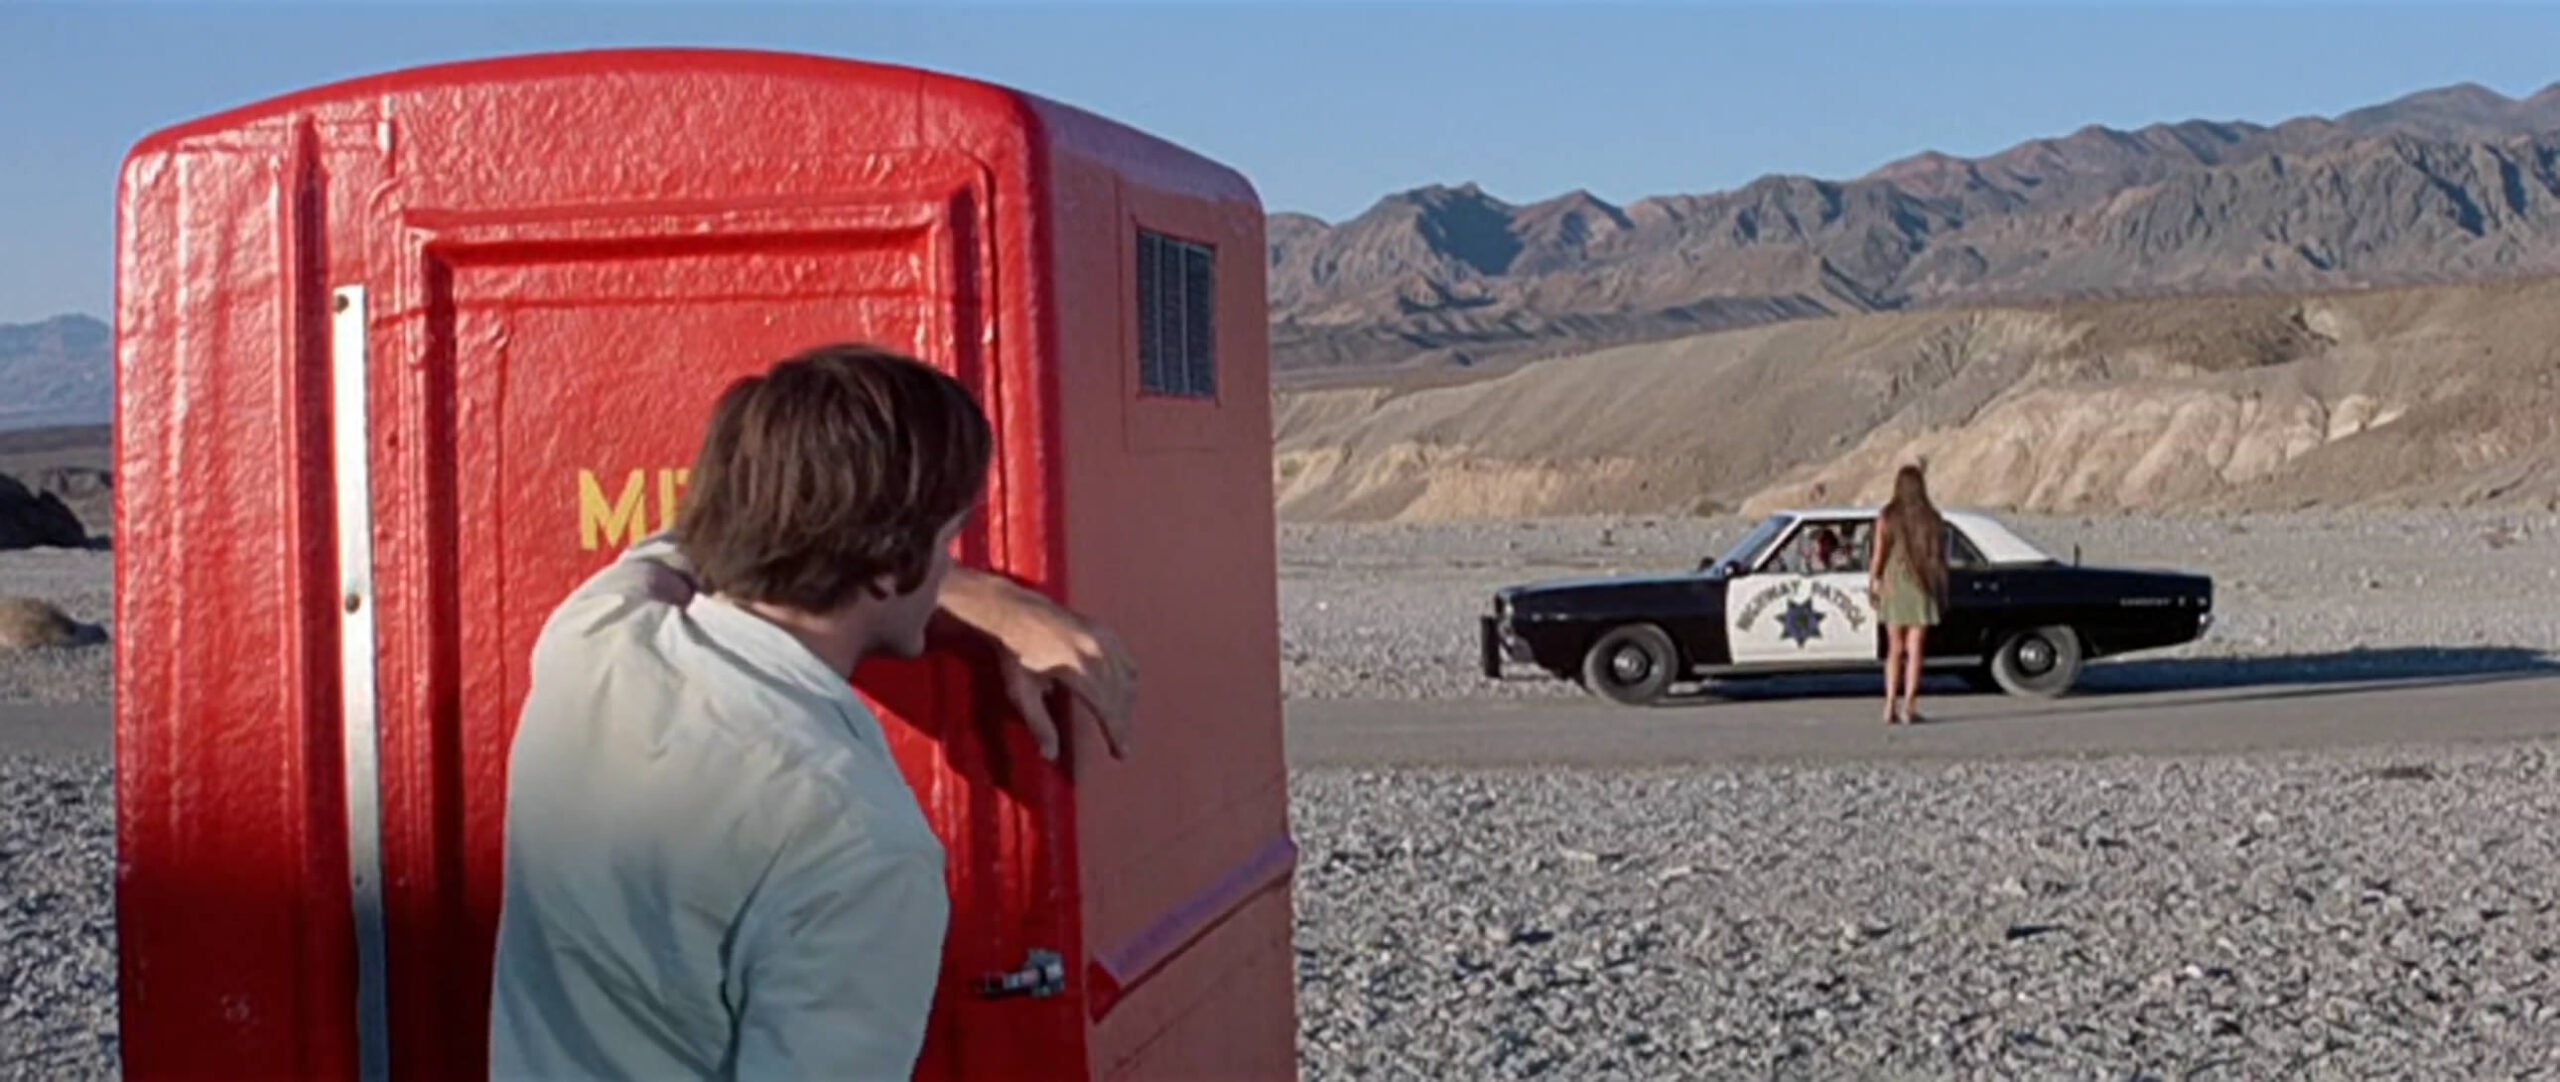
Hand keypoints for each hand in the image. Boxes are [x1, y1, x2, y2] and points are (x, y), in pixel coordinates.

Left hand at [938, 568, 1137, 762]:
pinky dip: (1129, 681)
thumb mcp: (1021, 693)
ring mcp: (1104, 637)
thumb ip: (1038, 724)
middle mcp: (1096, 651)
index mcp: (1077, 668)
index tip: (1121, 753)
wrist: (1017, 611)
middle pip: (1120, 695)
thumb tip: (1050, 755)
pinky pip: (1127, 660)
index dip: (1116, 732)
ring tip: (1120, 724)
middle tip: (1121, 747)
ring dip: (1127, 704)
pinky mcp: (1106, 630)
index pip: (1106, 707)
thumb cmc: (1016, 654)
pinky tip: (1124, 695)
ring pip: (1128, 678)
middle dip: (1122, 723)